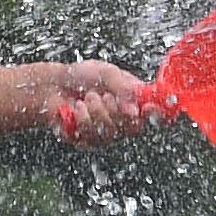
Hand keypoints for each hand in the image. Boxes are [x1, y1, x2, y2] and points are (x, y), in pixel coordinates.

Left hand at [29, 60, 155, 142]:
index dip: (160, 115)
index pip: (159, 115)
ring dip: (95, 110)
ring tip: (87, 98)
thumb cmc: (83, 76)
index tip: (150, 108)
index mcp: (135, 102)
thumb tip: (135, 110)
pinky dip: (82, 117)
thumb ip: (123, 87)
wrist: (55, 85)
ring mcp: (108, 135)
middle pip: (135, 128)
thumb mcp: (106, 72)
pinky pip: (91, 136)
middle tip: (103, 95)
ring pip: (111, 132)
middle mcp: (125, 121)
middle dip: (115, 109)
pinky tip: (77, 109)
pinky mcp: (89, 142)